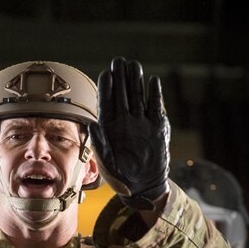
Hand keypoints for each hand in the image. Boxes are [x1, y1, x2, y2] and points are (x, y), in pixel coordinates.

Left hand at [90, 57, 170, 209]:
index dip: (106, 88)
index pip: (106, 103)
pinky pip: (155, 108)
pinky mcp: (157, 127)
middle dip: (120, 78)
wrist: (143, 186)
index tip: (105, 73)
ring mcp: (141, 123)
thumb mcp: (107, 164)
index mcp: (109, 128)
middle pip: (122, 95)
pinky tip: (153, 81)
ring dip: (136, 81)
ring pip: (138, 97)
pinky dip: (155, 95)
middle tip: (119, 61)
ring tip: (134, 64)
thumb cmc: (121, 178)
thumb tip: (91, 126)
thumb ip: (100, 145)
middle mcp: (125, 122)